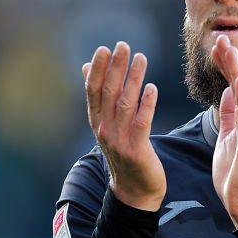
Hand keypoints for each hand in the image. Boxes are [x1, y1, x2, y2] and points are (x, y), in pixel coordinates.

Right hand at [83, 41, 165, 211]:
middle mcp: (104, 129)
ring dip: (133, 79)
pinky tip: (152, 88)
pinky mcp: (136, 150)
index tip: (104, 49)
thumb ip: (98, 97)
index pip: (94, 90)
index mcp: (97, 121)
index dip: (98, 69)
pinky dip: (146, 105)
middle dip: (116, 67)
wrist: (133, 191)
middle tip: (123, 46)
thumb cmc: (123, 152)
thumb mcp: (106, 125)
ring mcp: (119, 140)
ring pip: (125, 104)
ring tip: (141, 58)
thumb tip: (86, 66)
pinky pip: (141, 123)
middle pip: (109, 93)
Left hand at [210, 35, 237, 228]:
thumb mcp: (226, 137)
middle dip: (229, 60)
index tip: (215, 47)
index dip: (225, 66)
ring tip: (227, 48)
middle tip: (220, 37)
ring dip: (235, 69)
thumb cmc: (233, 173)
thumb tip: (226, 93)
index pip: (233, 85)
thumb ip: (228, 115)